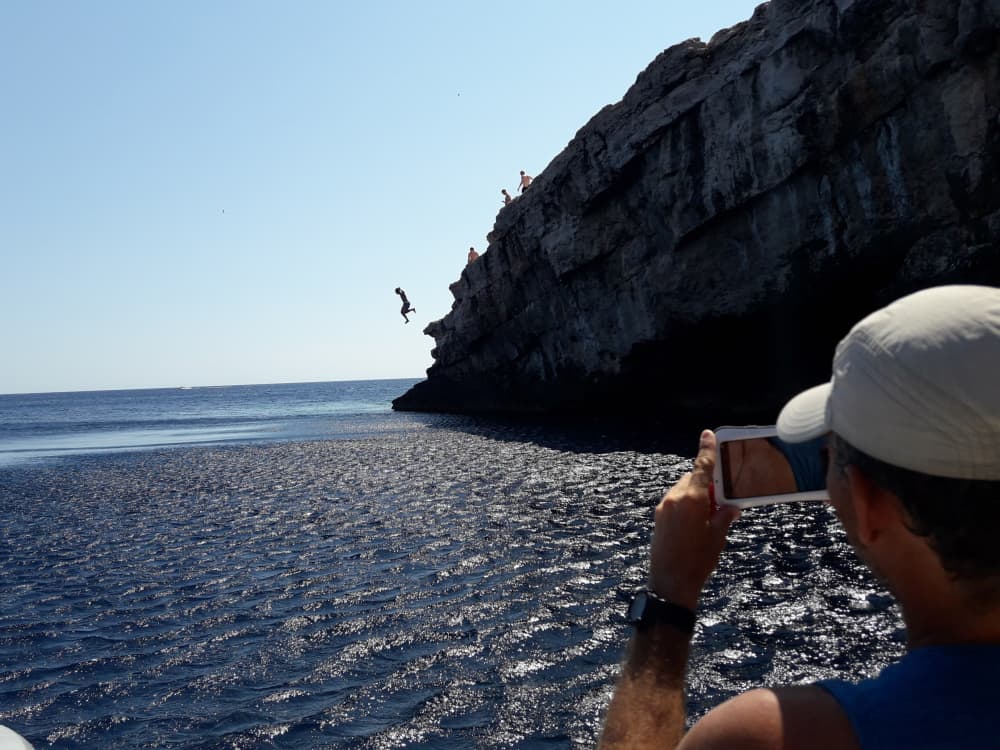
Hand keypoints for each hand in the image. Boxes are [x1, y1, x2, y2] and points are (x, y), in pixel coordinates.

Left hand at [648, 430, 739, 609]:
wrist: (670, 582)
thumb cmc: (698, 560)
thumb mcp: (718, 536)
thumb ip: (725, 515)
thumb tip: (731, 506)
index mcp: (692, 499)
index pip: (702, 467)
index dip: (707, 450)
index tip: (708, 434)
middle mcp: (675, 498)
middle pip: (693, 478)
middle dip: (707, 483)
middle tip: (722, 496)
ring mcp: (664, 507)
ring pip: (684, 490)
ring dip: (696, 495)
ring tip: (709, 514)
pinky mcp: (659, 516)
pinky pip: (675, 501)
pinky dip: (687, 503)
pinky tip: (696, 521)